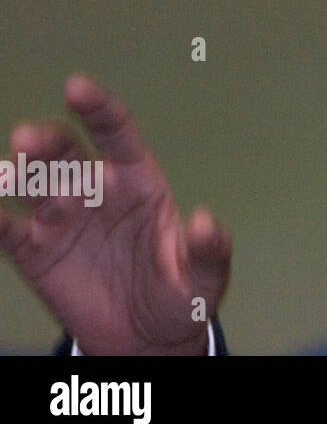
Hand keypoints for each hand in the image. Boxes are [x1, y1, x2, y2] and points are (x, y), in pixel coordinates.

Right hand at [0, 75, 230, 353]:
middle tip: (28, 139)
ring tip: (6, 174)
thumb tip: (205, 221)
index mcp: (138, 180)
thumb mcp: (205, 275)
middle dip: (47, 143)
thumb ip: (209, 250)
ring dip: (16, 174)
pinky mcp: (35, 252)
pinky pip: (8, 230)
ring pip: (33, 184)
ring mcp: (62, 218)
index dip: (97, 108)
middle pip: (66, 153)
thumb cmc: (180, 292)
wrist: (146, 336)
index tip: (76, 87)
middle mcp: (95, 189)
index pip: (116, 133)